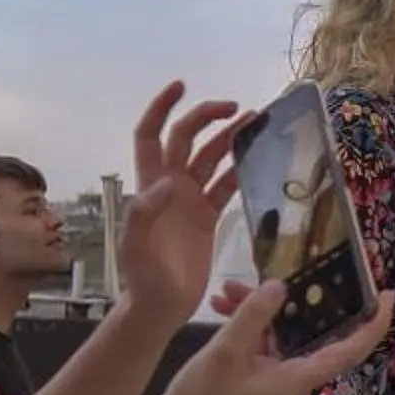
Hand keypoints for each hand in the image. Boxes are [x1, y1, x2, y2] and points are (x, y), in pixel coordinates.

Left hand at [113, 82, 248, 322]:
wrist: (160, 308)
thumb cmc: (143, 279)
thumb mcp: (136, 247)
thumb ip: (144, 213)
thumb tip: (167, 182)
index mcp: (150, 186)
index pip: (151, 135)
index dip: (162, 108)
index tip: (181, 86)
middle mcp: (169, 186)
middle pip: (186, 138)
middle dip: (207, 117)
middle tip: (235, 107)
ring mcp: (189, 200)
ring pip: (210, 157)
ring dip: (229, 138)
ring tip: (255, 121)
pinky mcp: (207, 217)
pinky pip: (225, 184)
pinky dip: (239, 169)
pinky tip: (258, 160)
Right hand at [149, 282, 392, 394]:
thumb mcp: (226, 350)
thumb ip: (255, 314)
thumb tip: (282, 285)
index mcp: (298, 379)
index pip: (350, 350)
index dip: (373, 324)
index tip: (388, 296)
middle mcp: (295, 381)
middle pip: (312, 333)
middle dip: (297, 300)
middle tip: (290, 270)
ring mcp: (276, 379)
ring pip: (283, 333)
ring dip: (260, 309)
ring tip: (229, 288)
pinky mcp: (258, 377)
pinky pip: (264, 343)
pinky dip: (248, 323)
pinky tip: (221, 304)